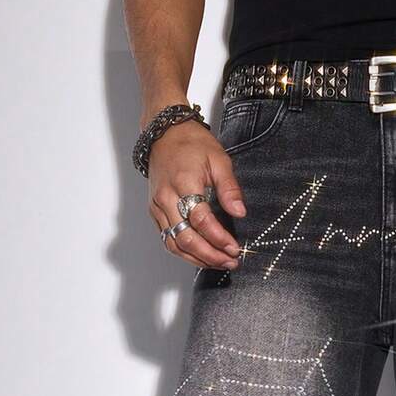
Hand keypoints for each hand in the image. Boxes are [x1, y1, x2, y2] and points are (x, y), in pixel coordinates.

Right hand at [147, 119, 246, 269]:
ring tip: (219, 263)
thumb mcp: (219, 160)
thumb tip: (240, 212)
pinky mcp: (155, 212)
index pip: (201, 220)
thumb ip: (229, 188)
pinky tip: (202, 256)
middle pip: (186, 238)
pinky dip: (185, 252)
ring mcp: (158, 207)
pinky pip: (168, 239)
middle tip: (230, 261)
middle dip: (210, 255)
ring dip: (198, 259)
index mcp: (183, 182)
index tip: (234, 247)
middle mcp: (166, 198)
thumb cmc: (191, 143)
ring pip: (174, 244)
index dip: (219, 238)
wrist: (165, 133)